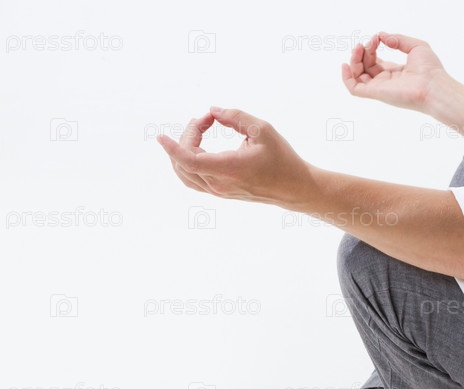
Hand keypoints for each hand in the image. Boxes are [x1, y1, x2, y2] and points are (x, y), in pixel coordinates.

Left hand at [157, 107, 313, 207]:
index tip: (160, 135)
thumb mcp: (264, 130)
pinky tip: (196, 147)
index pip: (188, 160)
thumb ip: (236, 117)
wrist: (294, 188)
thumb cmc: (282, 158)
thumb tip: (212, 111)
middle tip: (207, 119)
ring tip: (198, 130)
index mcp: (230, 169)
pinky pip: (193, 180)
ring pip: (185, 174)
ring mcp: (219, 191)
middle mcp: (221, 184)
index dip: (171, 147)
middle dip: (188, 134)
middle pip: (184, 161)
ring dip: (183, 150)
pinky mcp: (221, 193)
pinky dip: (186, 163)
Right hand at [341, 32, 449, 112]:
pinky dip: (346, 78)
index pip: (375, 60)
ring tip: (359, 47)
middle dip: (364, 51)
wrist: (433, 86)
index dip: (372, 47)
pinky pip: (354, 89)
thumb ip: (398, 39)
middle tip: (372, 41)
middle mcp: (386, 81)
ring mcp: (380, 88)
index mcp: (395, 72)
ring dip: (355, 59)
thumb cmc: (430, 70)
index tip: (379, 37)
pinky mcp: (376, 93)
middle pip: (365, 66)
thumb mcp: (416, 46)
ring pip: (358, 75)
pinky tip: (345, 64)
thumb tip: (381, 35)